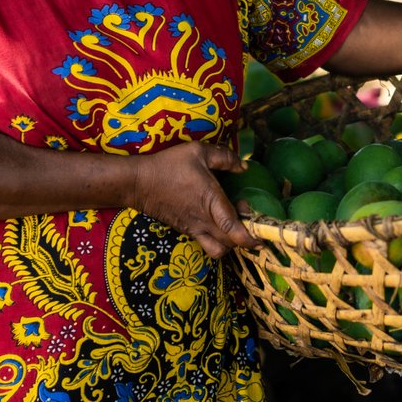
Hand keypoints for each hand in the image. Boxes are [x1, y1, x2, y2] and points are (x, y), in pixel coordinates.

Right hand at [131, 141, 260, 258]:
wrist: (138, 182)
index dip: (251, 236)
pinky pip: (205, 243)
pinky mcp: (184, 230)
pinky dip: (217, 240)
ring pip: (217, 250)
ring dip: (231, 244)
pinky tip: (218, 223)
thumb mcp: (198, 151)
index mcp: (210, 201)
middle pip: (231, 244)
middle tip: (252, 222)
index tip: (263, 233)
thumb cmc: (169, 165)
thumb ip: (224, 157)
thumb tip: (244, 167)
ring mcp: (193, 228)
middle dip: (247, 240)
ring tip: (235, 227)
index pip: (234, 229)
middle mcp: (203, 220)